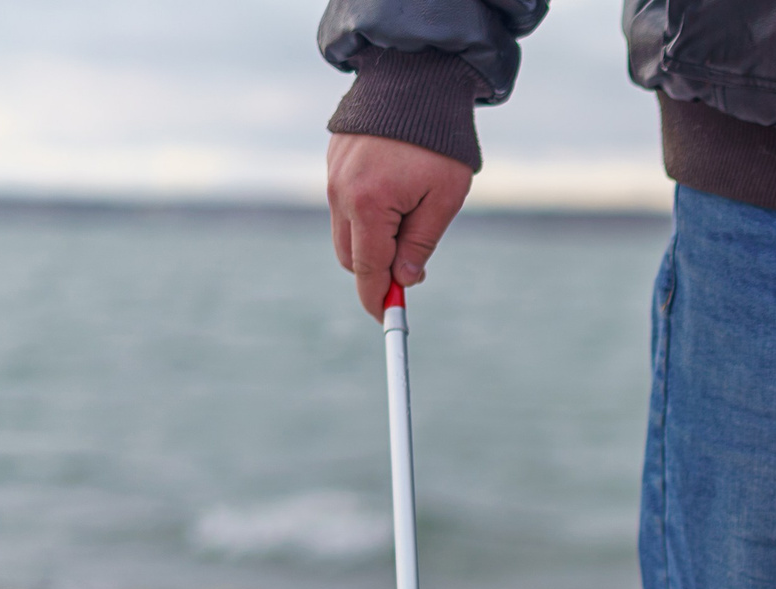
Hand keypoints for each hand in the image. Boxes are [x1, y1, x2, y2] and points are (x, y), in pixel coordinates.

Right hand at [327, 133, 473, 320]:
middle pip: (351, 258)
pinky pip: (344, 206)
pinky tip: (395, 199)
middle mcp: (341, 193)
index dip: (379, 300)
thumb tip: (405, 279)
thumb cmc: (439, 141)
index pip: (368, 271)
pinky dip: (365, 218)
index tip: (389, 321)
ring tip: (410, 224)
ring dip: (372, 244)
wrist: (415, 80)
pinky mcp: (333, 163)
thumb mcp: (444, 198)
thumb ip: (420, 242)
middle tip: (412, 273)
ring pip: (346, 233)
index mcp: (368, 206)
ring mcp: (332, 176)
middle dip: (377, 274)